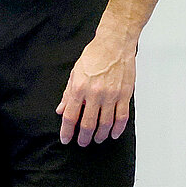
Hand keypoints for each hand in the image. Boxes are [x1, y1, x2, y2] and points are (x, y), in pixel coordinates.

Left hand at [57, 30, 135, 144]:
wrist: (114, 44)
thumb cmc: (94, 55)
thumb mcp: (75, 73)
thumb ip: (67, 94)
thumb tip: (60, 110)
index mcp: (79, 88)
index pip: (70, 116)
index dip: (66, 131)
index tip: (66, 139)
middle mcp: (95, 94)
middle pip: (87, 124)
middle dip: (83, 137)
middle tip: (82, 143)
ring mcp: (111, 95)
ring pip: (105, 124)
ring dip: (100, 135)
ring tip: (97, 139)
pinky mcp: (125, 95)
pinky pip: (122, 117)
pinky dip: (118, 129)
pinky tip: (114, 134)